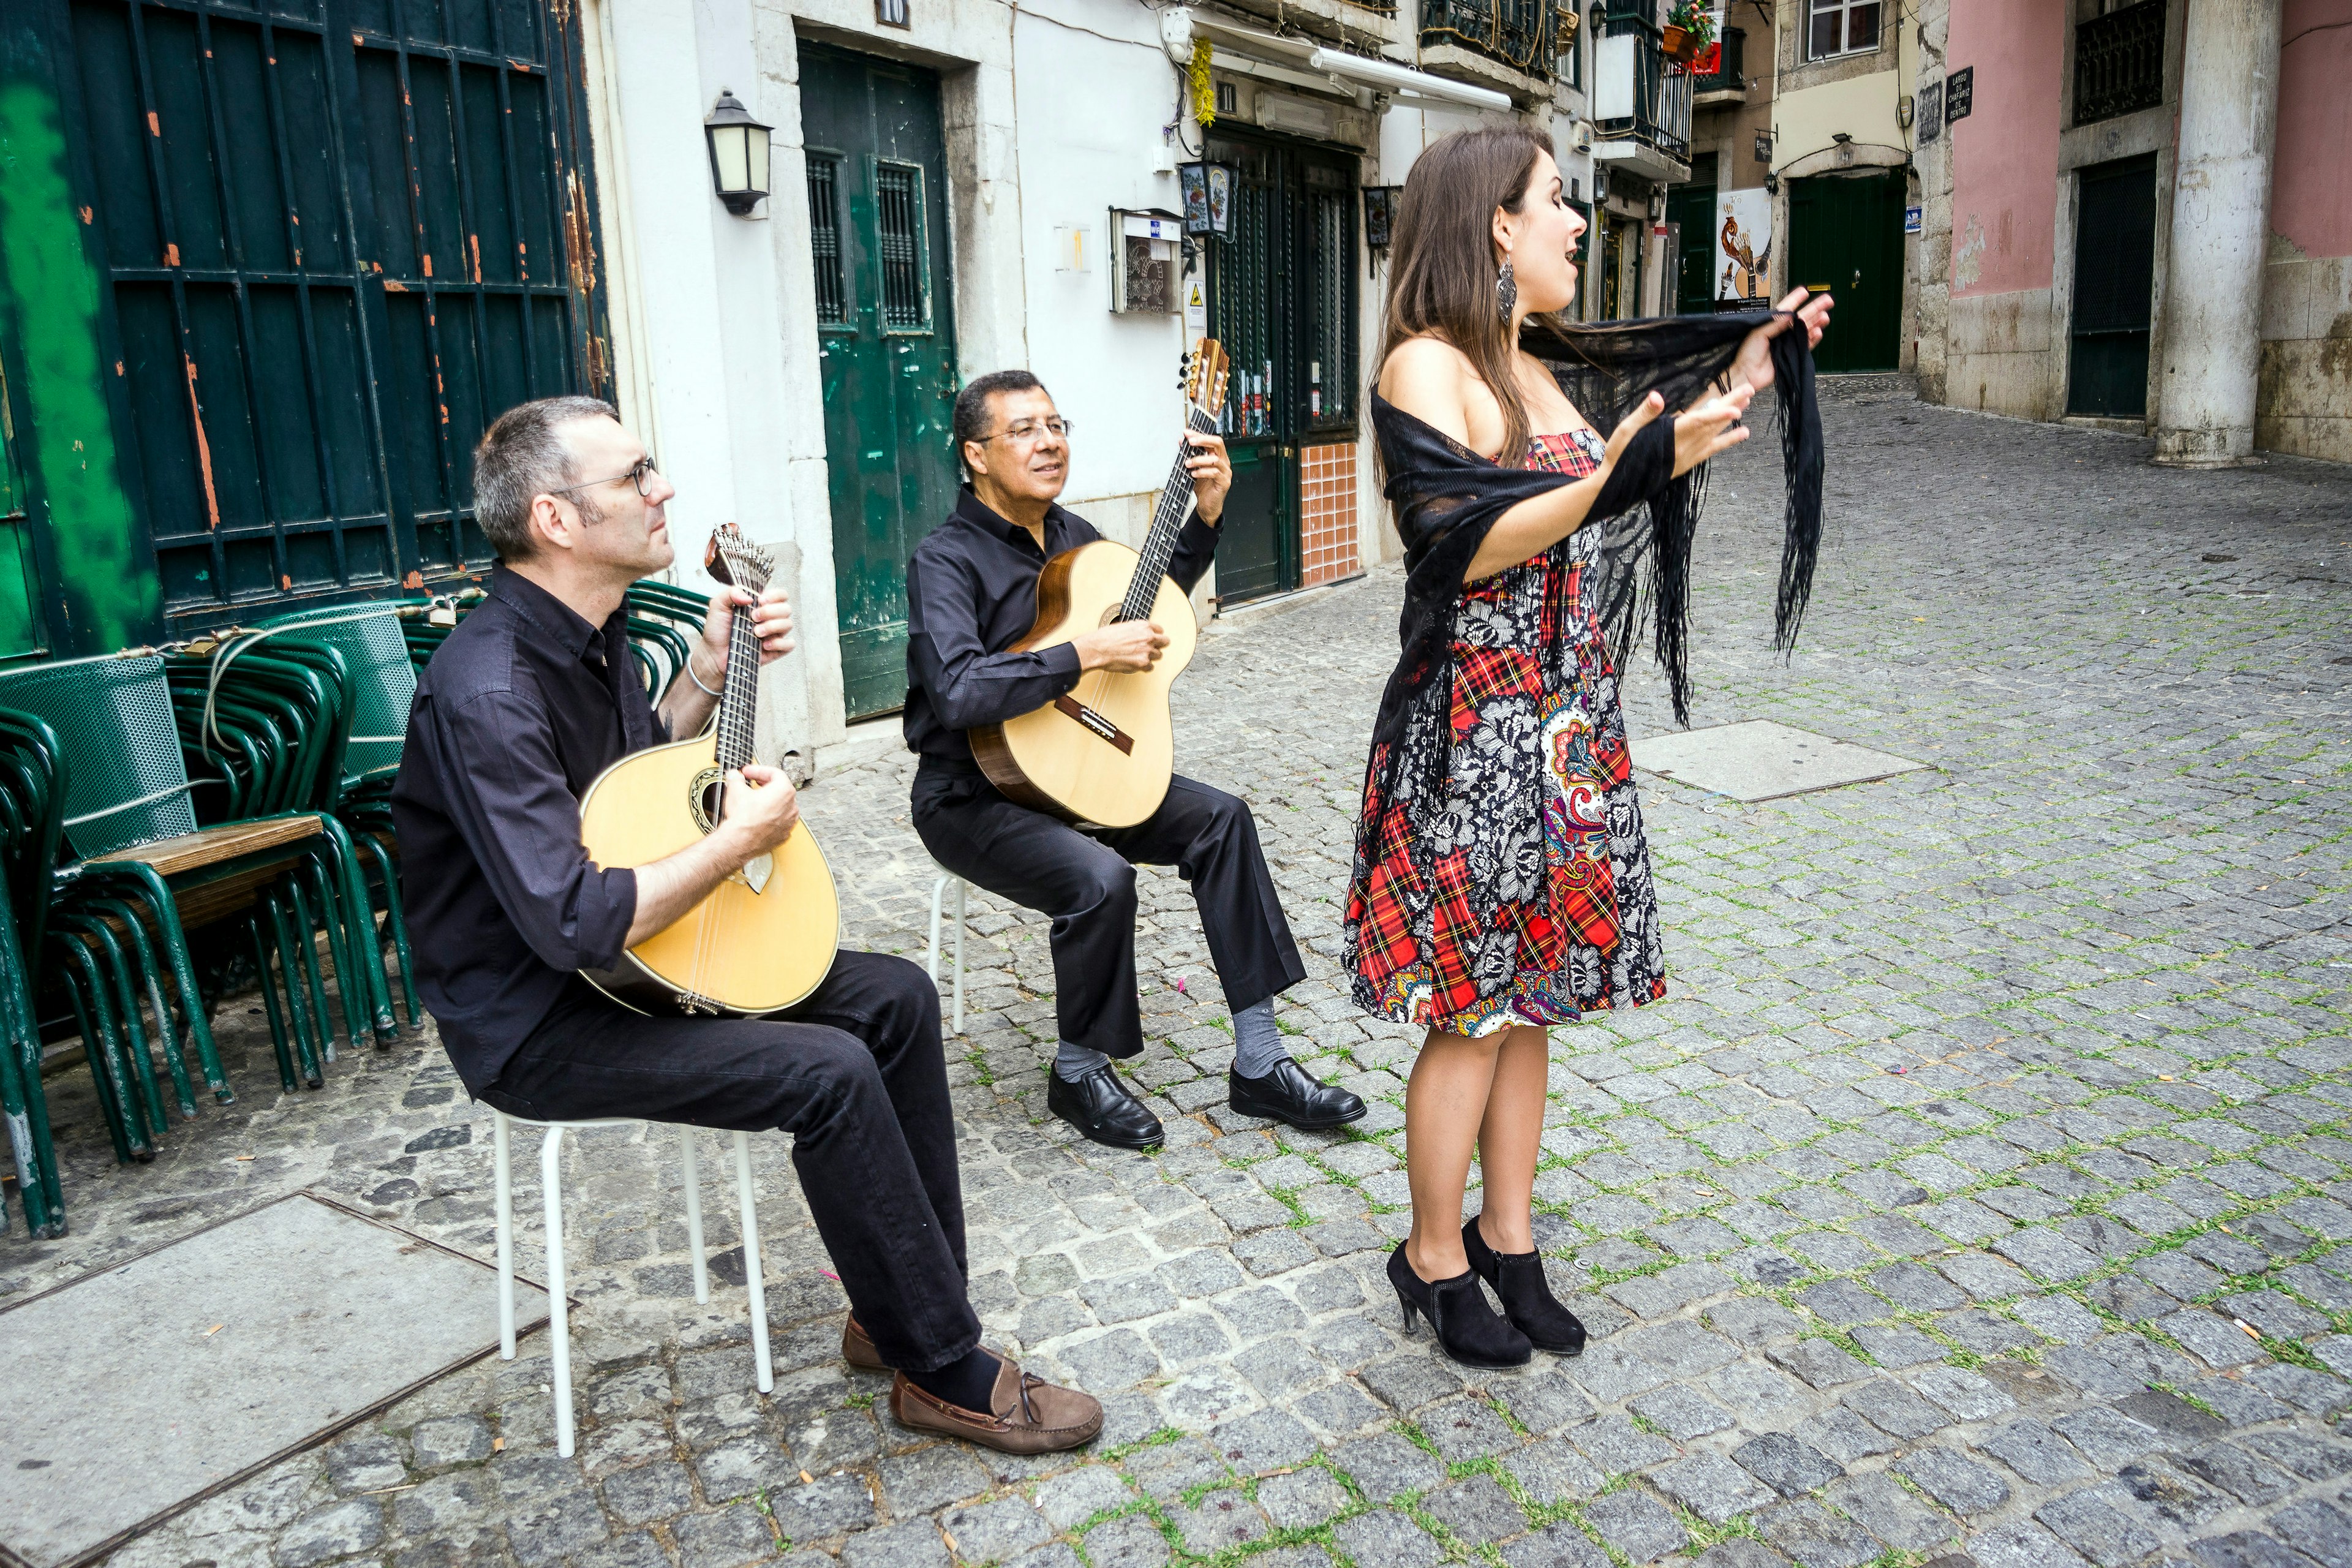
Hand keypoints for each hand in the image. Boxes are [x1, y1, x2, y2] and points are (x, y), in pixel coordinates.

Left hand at [697, 584, 796, 679]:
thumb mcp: (718, 606)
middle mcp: (770, 618)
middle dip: (770, 612)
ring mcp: (774, 634)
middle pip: (786, 608)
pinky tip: (764, 645)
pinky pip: (790, 644)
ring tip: (756, 632)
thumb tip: (749, 597)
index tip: (760, 600)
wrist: (714, 653)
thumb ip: (731, 593)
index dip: (775, 595)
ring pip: (788, 624)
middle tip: (753, 618)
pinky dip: (779, 643)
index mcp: (760, 605)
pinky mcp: (776, 650)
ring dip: (772, 627)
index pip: (780, 595)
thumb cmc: (717, 630)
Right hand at [713, 764, 800, 859]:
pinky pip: (779, 821)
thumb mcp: (735, 790)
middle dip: (764, 784)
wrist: (740, 842)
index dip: (758, 770)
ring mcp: (789, 822)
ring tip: (754, 801)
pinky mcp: (784, 835)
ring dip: (768, 801)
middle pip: (780, 789)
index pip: (774, 773)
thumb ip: (736, 778)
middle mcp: (791, 806)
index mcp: (784, 791)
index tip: (748, 772)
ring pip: (781, 806)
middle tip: (751, 784)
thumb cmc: (743, 819)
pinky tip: (758, 817)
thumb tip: (734, 776)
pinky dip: (770, 818)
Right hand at [1074, 621, 1168, 672]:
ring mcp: (1147, 650)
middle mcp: (1148, 637)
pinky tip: (1136, 664)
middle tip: (1151, 649)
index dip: (1156, 635)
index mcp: (1143, 626)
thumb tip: (1139, 631)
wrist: (1097, 649)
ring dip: (1151, 657)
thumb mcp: (1123, 626)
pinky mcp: (1143, 663)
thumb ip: (1135, 629)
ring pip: (1159, 655)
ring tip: (1139, 657)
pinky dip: (1144, 667)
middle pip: (1165, 642)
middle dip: (1158, 645)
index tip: (1153, 639)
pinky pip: (1150, 667)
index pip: (1160, 630)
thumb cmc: (1105, 638)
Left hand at [1182, 431, 1232, 523]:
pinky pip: (1214, 473)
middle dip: (1203, 440)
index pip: (1211, 440)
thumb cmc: (1203, 487)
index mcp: (1218, 456)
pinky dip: (1202, 472)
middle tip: (1190, 442)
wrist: (1207, 506)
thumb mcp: (1193, 468)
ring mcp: (1226, 472)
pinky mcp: (1224, 482)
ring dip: (1199, 460)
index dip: (1199, 434)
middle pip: (1218, 443)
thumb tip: (1182, 441)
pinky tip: (1193, 474)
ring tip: (1187, 463)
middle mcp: (1224, 462)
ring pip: (1215, 459)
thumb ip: (1189, 454)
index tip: (1187, 433)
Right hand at [1603, 383, 1753, 480]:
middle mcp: (1684, 448)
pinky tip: (1741, 434)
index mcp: (1670, 437)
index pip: (1698, 423)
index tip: (1736, 408)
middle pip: (1712, 425)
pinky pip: (1712, 450)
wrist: (1618, 483)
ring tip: (1747, 405)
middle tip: (1749, 390)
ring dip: (1731, 420)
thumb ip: (1645, 413)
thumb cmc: (1620, 453)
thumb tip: (1657, 397)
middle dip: (1731, 407)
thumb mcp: (1626, 430)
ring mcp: (1688, 457)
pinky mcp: (1688, 463)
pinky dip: (1728, 441)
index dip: (1718, 415)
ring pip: (1715, 435)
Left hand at [1729, 287, 1834, 395]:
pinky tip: (1818, 332)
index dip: (1795, 299)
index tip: (1804, 291)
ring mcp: (1788, 342)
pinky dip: (1813, 339)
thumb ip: (1774, 324)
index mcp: (1772, 324)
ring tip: (1825, 316)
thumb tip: (1789, 314)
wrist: (1747, 374)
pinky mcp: (1793, 354)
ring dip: (1816, 322)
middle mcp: (1782, 332)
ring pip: (1807, 330)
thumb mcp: (1758, 333)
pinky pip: (1807, 345)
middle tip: (1827, 300)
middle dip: (1815, 308)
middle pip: (1802, 317)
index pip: (1786, 308)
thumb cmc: (1746, 354)